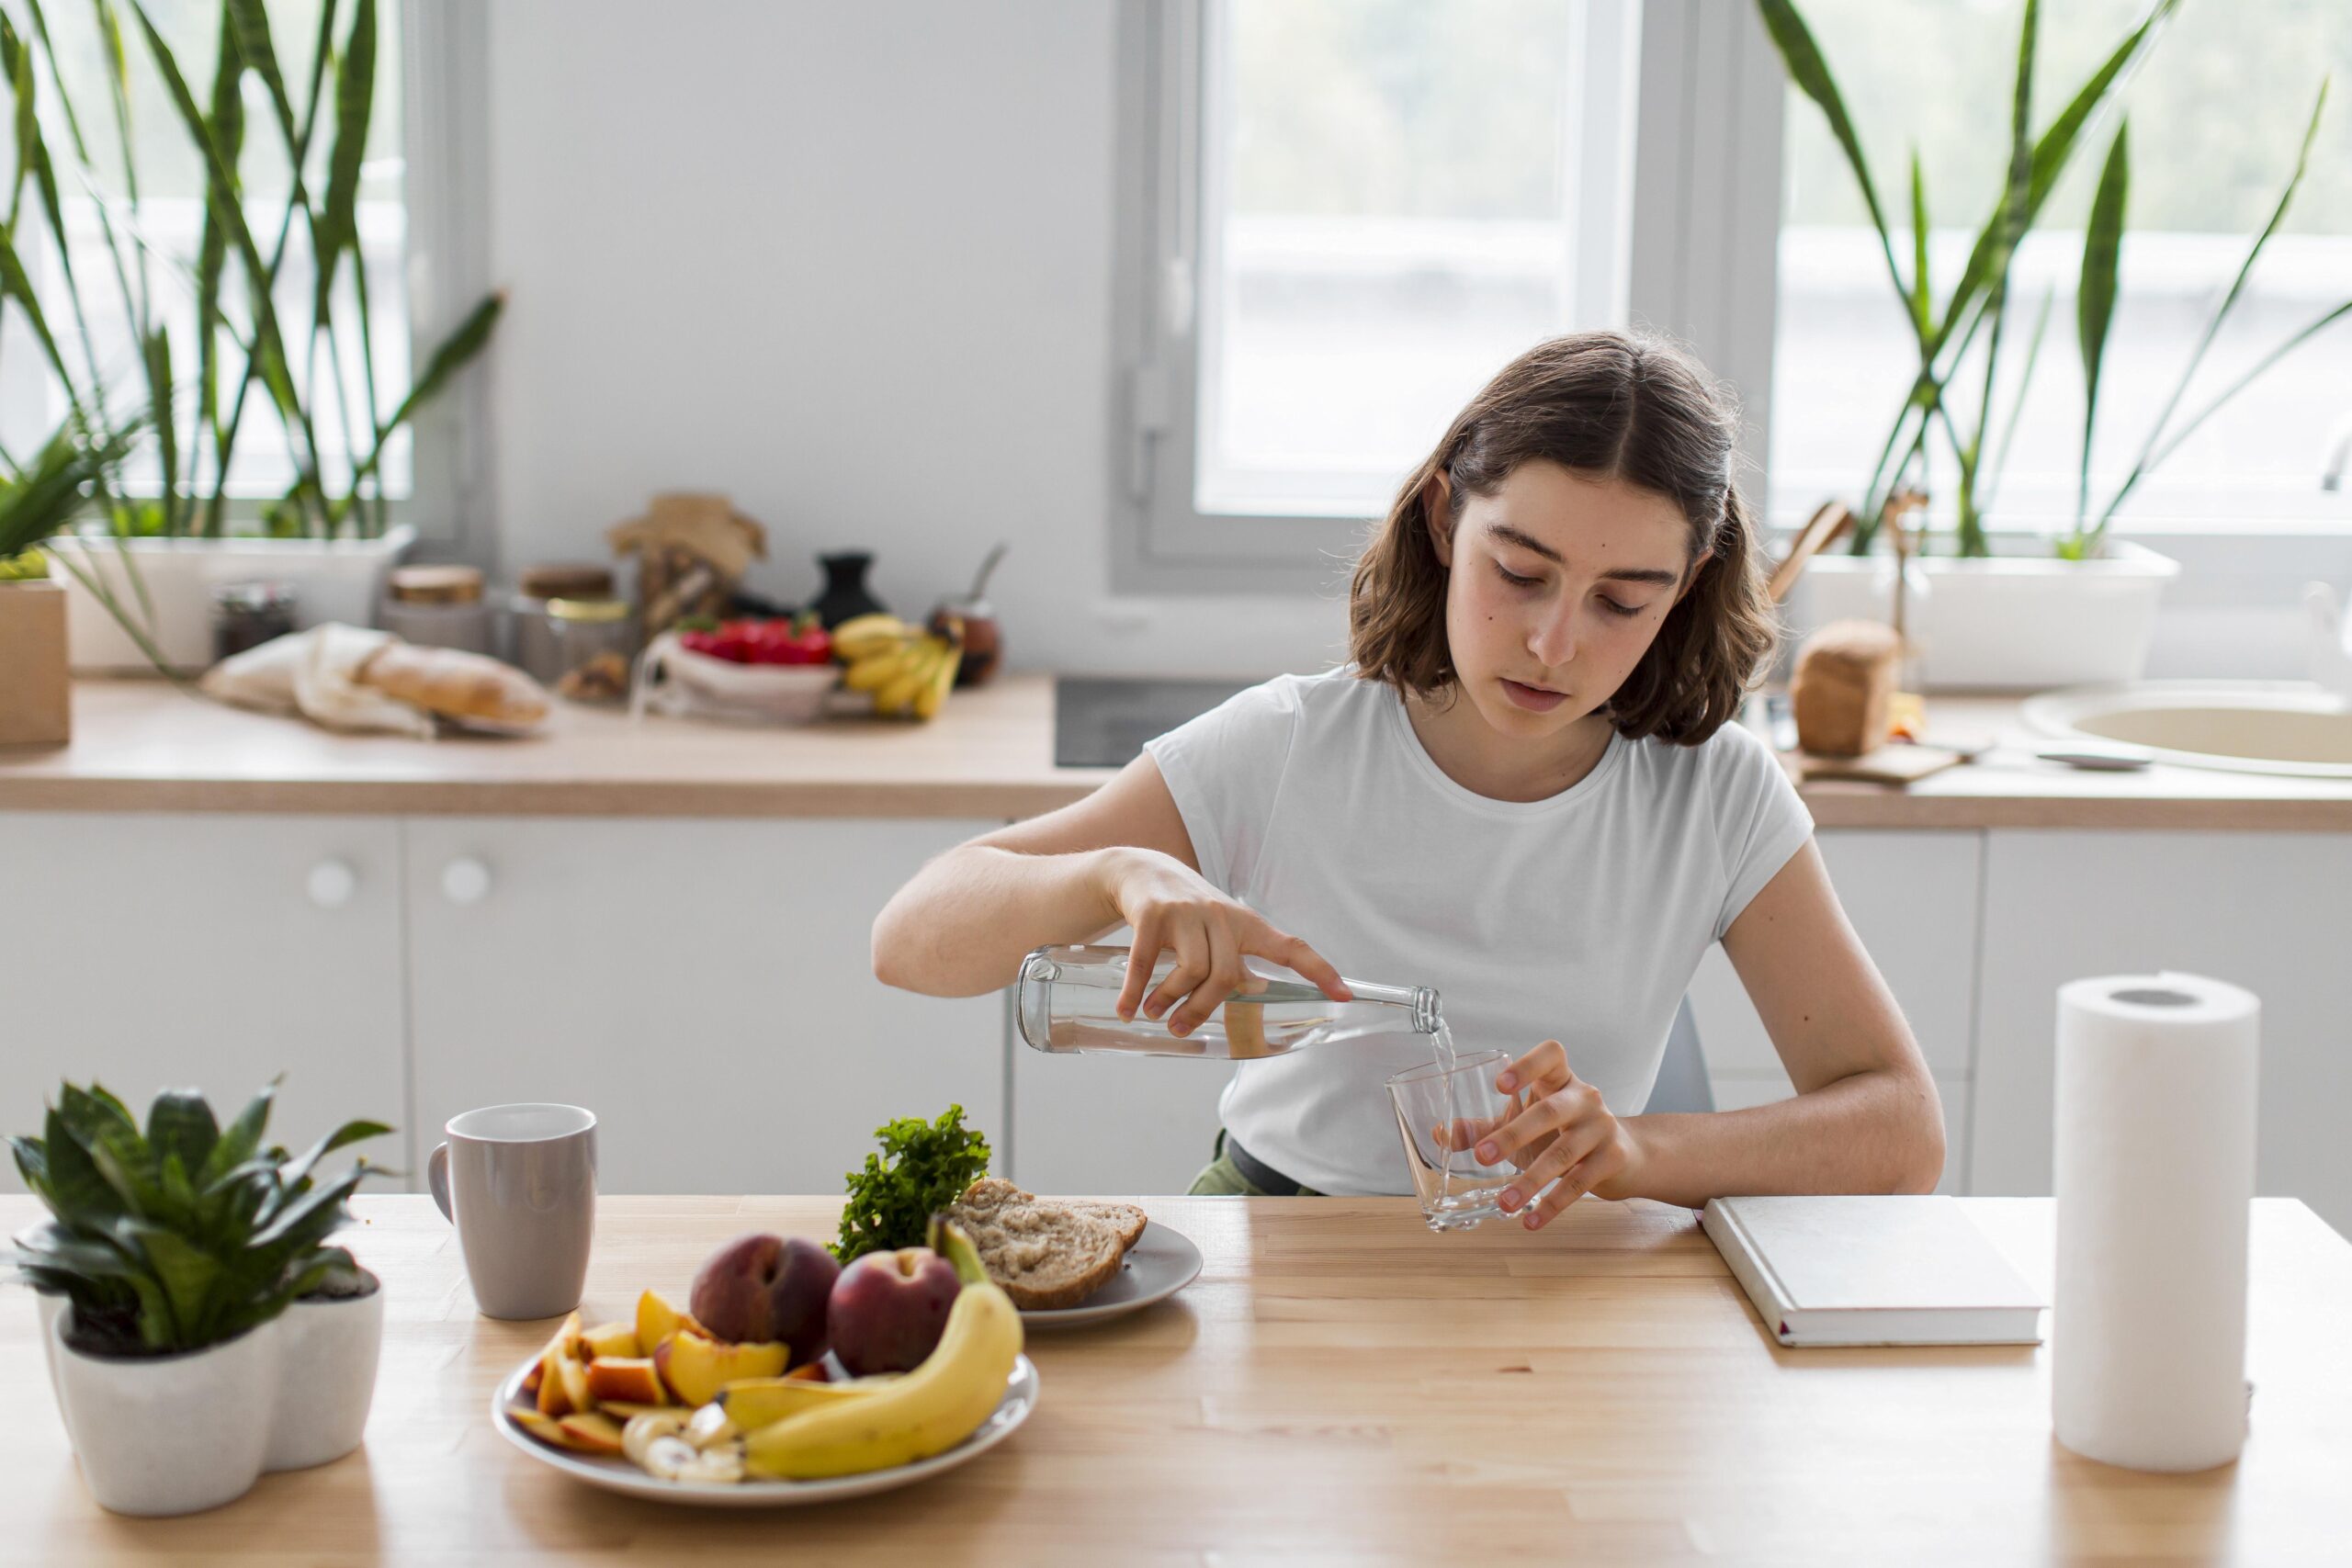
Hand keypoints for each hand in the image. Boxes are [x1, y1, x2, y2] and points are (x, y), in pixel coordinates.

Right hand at [1098, 848, 1349, 1035]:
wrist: (1140, 869)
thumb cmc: (1187, 912)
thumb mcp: (1217, 930)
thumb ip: (1233, 962)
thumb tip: (1250, 998)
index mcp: (1245, 924)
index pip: (1290, 947)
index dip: (1319, 970)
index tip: (1343, 996)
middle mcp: (1220, 915)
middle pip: (1226, 975)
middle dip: (1204, 1009)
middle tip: (1181, 1027)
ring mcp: (1186, 912)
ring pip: (1191, 971)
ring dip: (1169, 1001)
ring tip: (1154, 1014)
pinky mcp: (1153, 913)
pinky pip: (1147, 962)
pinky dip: (1135, 992)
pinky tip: (1127, 1009)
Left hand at [1470, 1040, 1643, 1230]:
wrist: (1627, 1156)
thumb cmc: (1565, 1132)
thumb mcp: (1526, 1123)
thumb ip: (1485, 1128)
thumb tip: (1440, 1134)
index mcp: (1561, 1080)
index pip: (1551, 1055)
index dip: (1527, 1065)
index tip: (1499, 1085)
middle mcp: (1585, 1097)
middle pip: (1549, 1111)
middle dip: (1514, 1134)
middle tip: (1482, 1156)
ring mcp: (1602, 1126)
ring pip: (1563, 1152)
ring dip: (1531, 1179)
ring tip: (1505, 1202)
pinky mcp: (1613, 1158)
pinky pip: (1579, 1183)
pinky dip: (1553, 1204)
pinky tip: (1531, 1220)